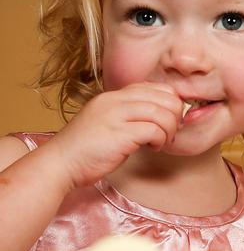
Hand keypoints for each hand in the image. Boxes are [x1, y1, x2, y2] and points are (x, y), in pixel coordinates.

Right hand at [46, 82, 183, 187]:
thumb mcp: (110, 122)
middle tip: (170, 133)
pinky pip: (154, 130)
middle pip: (165, 97)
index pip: (157, 87)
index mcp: (114, 96)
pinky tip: (152, 148)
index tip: (170, 120)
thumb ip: (131, 115)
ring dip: (169, 130)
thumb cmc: (87, 148)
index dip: (171, 103)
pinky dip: (160, 140)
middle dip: (175, 116)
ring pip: (162, 113)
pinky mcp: (119, 133)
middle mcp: (115, 100)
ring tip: (162, 142)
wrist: (61, 163)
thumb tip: (163, 117)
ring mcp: (116, 115)